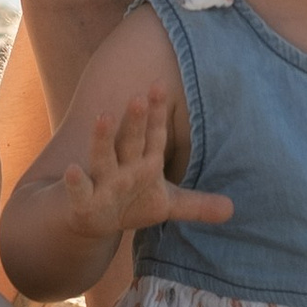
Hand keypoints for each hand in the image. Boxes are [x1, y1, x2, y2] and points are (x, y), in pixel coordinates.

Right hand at [58, 91, 232, 248]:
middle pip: (130, 139)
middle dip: (135, 120)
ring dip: (103, 137)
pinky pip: (79, 190)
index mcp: (143, 162)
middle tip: (140, 96)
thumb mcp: (165, 205)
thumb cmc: (129, 202)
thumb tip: (232, 209)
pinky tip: (73, 169)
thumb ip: (197, 205)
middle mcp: (121, 165)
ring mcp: (101, 181)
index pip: (154, 134)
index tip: (160, 86)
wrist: (88, 219)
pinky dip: (76, 181)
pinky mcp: (82, 201)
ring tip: (104, 116)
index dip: (157, 113)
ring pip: (102, 156)